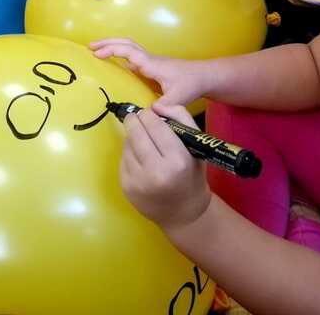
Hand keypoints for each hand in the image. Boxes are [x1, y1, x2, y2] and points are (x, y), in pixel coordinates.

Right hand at [90, 38, 209, 105]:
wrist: (204, 76)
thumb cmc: (191, 84)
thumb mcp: (179, 97)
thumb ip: (165, 105)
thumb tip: (148, 112)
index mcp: (151, 64)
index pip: (128, 51)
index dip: (112, 51)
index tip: (97, 54)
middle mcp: (149, 59)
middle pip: (126, 44)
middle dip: (108, 42)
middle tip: (90, 46)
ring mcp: (151, 62)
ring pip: (129, 48)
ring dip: (114, 46)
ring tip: (98, 51)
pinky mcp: (153, 67)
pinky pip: (133, 57)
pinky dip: (121, 56)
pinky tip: (116, 64)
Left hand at [120, 105, 211, 229]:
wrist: (183, 213)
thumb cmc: (192, 175)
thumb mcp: (196, 144)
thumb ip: (180, 116)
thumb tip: (156, 105)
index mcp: (177, 160)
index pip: (154, 124)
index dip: (150, 114)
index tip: (151, 112)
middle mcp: (155, 172)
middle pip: (136, 132)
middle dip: (135, 120)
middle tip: (139, 118)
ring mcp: (138, 182)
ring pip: (127, 144)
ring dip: (132, 136)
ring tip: (143, 140)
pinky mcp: (126, 188)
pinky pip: (123, 159)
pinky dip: (129, 152)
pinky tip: (140, 157)